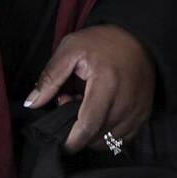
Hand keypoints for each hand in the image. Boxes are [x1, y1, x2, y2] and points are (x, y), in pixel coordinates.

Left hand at [23, 25, 155, 153]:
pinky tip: (102, 113)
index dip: (70, 141)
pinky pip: (122, 138)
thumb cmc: (102, 42)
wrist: (139, 36)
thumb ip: (50, 77)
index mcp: (106, 83)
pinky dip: (108, 132)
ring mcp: (138, 110)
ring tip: (88, 106)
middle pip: (96, 136)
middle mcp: (126, 102)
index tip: (57, 139)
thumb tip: (31, 104)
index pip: (87, 126)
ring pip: (108, 141)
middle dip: (78, 131)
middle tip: (71, 104)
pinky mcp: (144, 115)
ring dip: (92, 132)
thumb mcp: (71, 49)